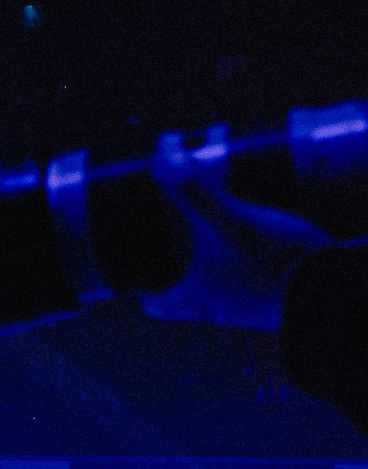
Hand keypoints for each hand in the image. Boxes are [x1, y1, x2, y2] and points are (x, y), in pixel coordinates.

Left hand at [140, 131, 333, 329]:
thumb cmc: (270, 263)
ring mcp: (253, 309)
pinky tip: (261, 245)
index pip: (157, 306)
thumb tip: (163, 157)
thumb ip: (193, 191)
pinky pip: (257, 287)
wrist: (331, 290)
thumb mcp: (227, 220)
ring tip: (216, 242)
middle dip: (180, 278)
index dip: (145, 294)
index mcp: (196, 298)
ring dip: (217, 272)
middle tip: (176, 251)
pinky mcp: (282, 298)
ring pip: (223, 294)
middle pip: (188, 301)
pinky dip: (251, 269)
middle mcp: (221, 310)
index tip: (138, 283)